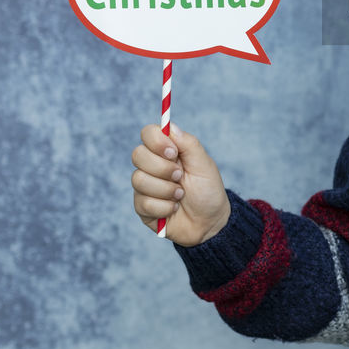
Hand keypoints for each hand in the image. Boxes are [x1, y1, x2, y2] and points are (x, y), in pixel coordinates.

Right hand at [131, 123, 230, 246]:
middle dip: (163, 169)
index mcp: (168, 151)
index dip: (156, 141)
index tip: (173, 153)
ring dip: (166, 190)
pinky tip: (174, 209)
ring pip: (139, 180)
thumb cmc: (209, 191)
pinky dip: (165, 207)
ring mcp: (145, 186)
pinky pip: (143, 202)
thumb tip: (169, 125)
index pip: (148, 134)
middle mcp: (152, 166)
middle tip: (180, 177)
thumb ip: (188, 144)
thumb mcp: (204, 165)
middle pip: (138, 155)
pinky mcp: (142, 207)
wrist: (210, 223)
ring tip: (181, 196)